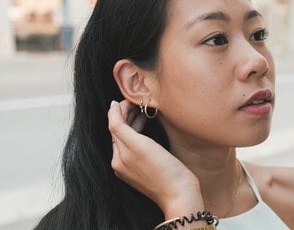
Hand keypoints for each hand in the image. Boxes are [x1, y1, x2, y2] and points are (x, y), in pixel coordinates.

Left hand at [108, 100, 204, 219]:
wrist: (181, 195)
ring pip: (126, 139)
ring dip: (132, 123)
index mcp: (118, 157)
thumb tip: (113, 108)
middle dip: (126, 115)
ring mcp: (129, 169)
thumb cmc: (166, 172)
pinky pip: (133, 148)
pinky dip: (137, 134)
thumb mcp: (142, 145)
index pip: (114, 125)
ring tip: (144, 112)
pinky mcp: (140, 172)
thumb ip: (122, 127)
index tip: (129, 97)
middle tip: (138, 102)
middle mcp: (120, 163)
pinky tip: (146, 129)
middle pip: (119, 132)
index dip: (119, 109)